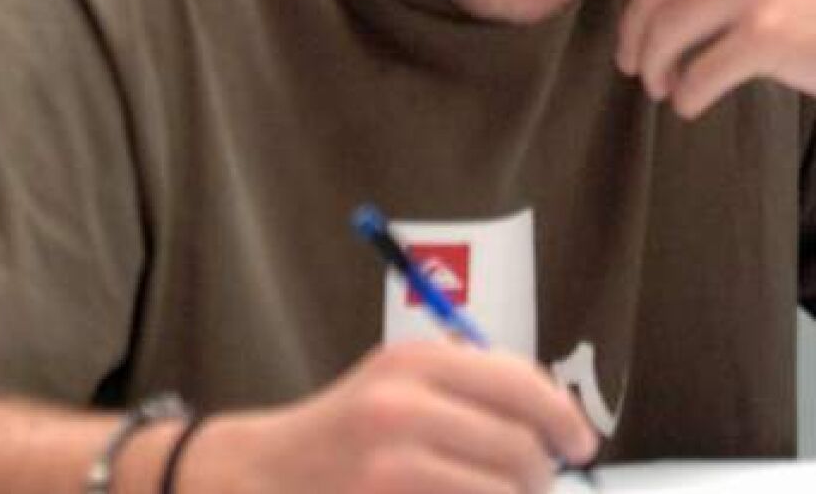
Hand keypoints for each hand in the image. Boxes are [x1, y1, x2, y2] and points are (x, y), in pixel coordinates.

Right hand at [176, 341, 597, 493]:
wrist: (265, 476)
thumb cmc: (345, 435)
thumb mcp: (396, 383)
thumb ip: (470, 385)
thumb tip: (558, 417)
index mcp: (411, 363)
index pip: (521, 385)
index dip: (564, 418)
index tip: (578, 444)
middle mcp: (401, 408)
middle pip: (523, 449)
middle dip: (538, 476)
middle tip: (530, 484)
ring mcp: (393, 469)